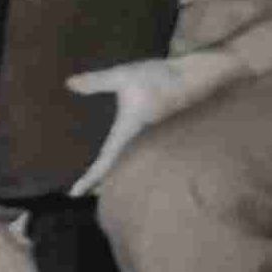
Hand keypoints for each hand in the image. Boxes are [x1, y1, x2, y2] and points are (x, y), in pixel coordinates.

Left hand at [65, 49, 249, 195]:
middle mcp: (143, 146)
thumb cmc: (160, 78)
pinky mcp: (167, 141)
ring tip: (100, 186)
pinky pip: (146, 159)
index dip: (89, 178)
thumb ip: (97, 81)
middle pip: (119, 173)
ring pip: (134, 169)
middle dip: (102, 185)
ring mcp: (156, 145)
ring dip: (119, 176)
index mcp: (129, 134)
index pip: (105, 162)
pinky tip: (128, 163)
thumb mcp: (124, 76)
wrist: (202, 78)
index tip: (73, 193)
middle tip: (81, 194)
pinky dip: (134, 165)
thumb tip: (69, 83)